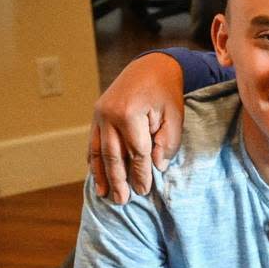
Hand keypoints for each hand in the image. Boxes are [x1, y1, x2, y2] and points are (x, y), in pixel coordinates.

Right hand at [88, 53, 185, 203]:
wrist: (150, 67)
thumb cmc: (166, 93)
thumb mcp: (174, 115)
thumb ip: (168, 141)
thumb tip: (157, 166)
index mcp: (129, 114)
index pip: (136, 152)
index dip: (141, 173)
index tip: (144, 190)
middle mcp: (109, 115)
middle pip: (113, 155)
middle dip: (118, 180)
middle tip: (122, 200)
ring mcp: (99, 114)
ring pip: (99, 150)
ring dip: (101, 174)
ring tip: (105, 194)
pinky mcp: (97, 114)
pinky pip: (93, 141)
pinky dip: (94, 159)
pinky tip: (95, 174)